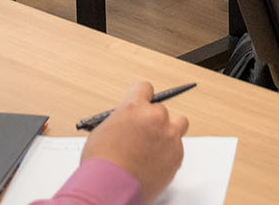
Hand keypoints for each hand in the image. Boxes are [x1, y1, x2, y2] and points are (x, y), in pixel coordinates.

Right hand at [79, 82, 189, 203]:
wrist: (109, 189)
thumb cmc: (101, 164)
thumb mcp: (103, 132)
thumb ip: (121, 121)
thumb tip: (126, 121)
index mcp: (134, 107)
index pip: (145, 88)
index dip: (142, 97)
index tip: (142, 104)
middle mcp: (155, 117)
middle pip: (161, 109)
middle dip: (153, 121)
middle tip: (143, 135)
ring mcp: (169, 135)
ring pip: (178, 125)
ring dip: (168, 133)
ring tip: (153, 149)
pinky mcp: (177, 155)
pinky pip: (177, 148)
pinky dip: (168, 154)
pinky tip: (153, 164)